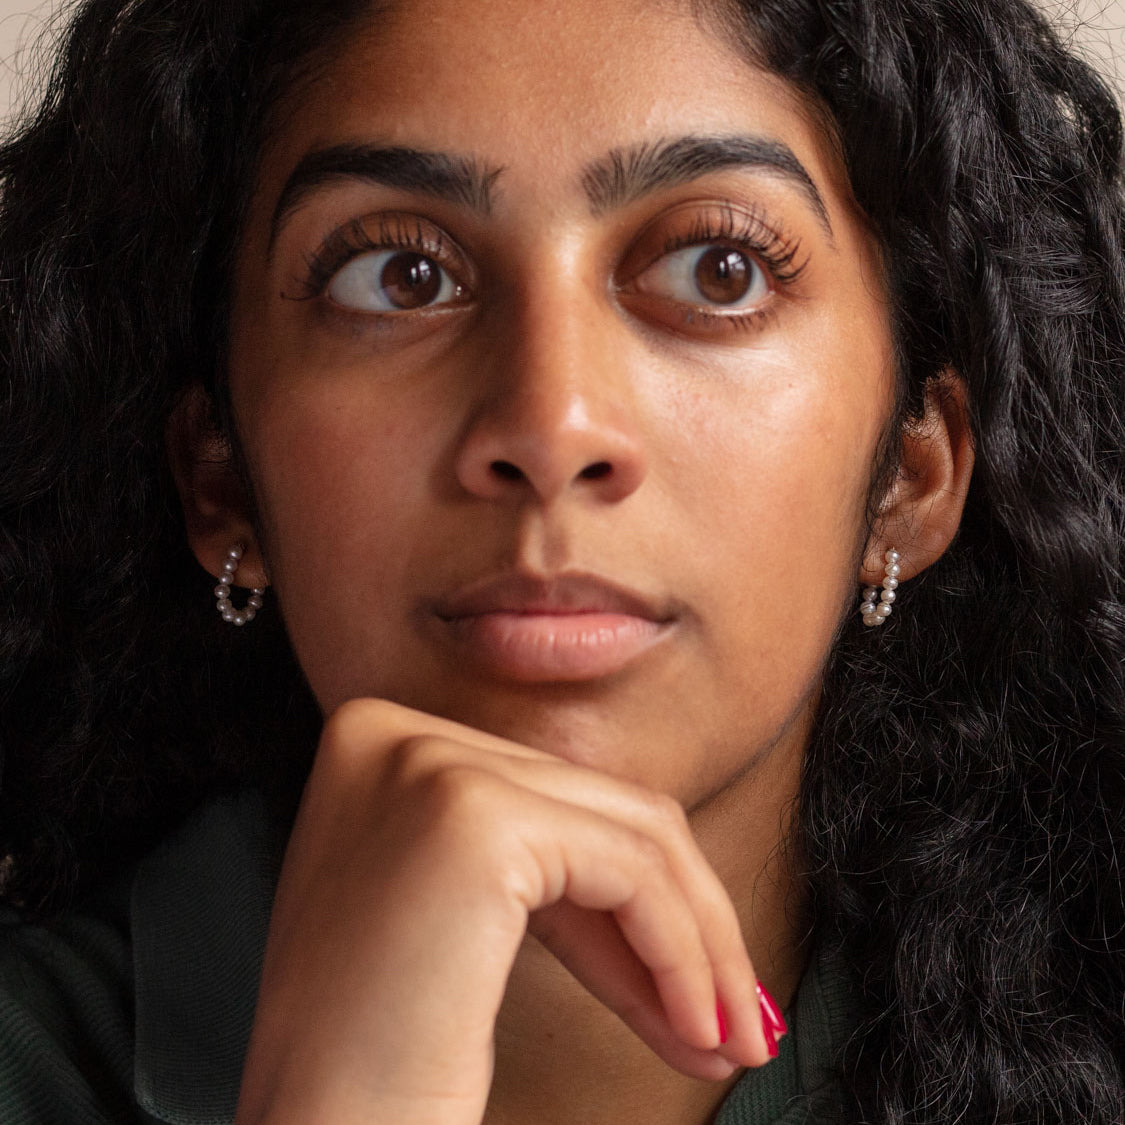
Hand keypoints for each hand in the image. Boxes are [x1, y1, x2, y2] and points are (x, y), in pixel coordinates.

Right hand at [234, 699, 775, 1124]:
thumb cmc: (377, 1053)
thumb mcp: (455, 912)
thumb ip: (538, 859)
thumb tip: (673, 878)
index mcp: (371, 742)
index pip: (546, 798)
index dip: (626, 898)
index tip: (684, 985)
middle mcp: (390, 733)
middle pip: (594, 807)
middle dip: (678, 921)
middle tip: (728, 1017)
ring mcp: (428, 765)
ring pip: (630, 831)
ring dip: (696, 942)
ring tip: (723, 1034)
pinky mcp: (476, 817)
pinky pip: (631, 871)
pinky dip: (680, 950)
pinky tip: (692, 1025)